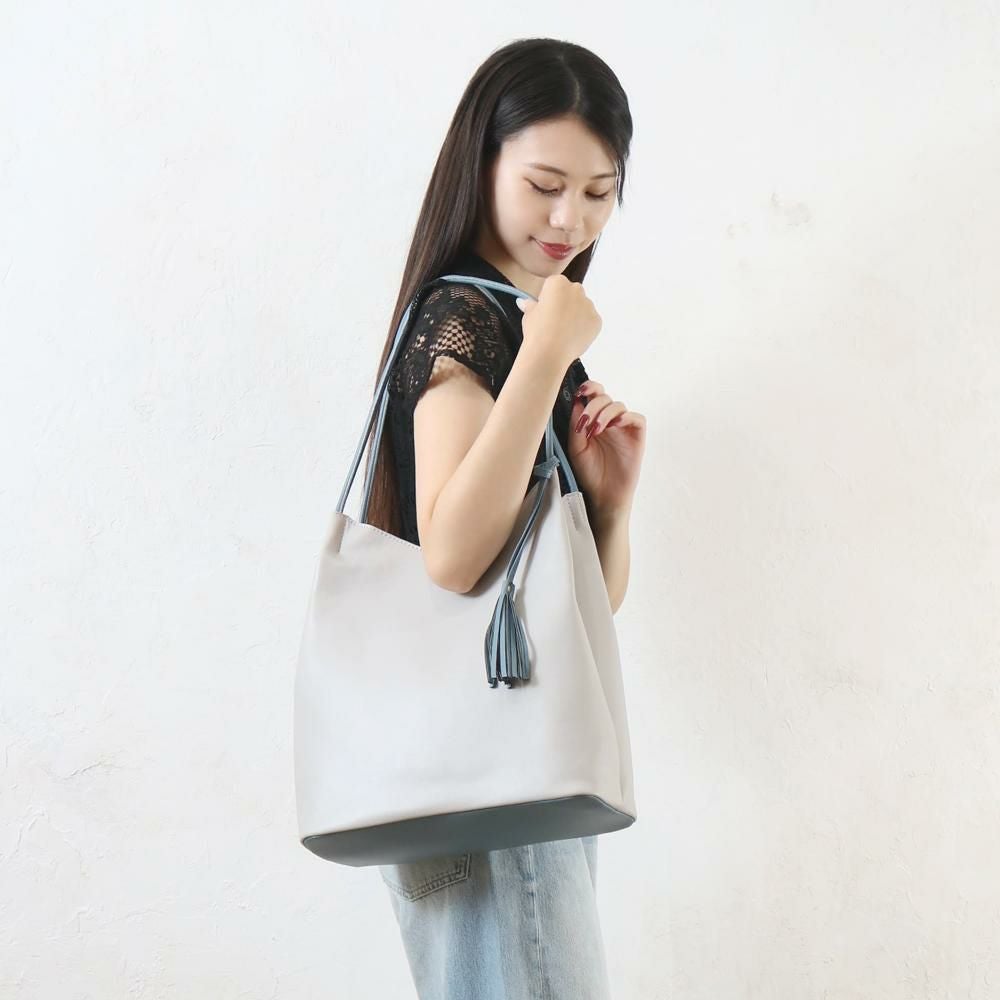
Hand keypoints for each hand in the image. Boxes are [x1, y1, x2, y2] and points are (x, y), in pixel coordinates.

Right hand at [515, 275, 601, 368]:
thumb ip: (530, 305)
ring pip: (583, 307)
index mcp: (558, 283)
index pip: (554, 285)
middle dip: (565, 304)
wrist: (550, 352)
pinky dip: (584, 328)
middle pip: (572, 293)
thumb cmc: (537, 330)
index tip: (544, 311)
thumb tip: (524, 302)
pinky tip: (572, 338)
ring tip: (563, 332)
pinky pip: (590, 321)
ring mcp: (589, 305)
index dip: (548, 298)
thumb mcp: (528, 315)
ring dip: (576, 315)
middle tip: (554, 322)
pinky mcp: (597, 321)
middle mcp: (577, 289)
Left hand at [566, 379, 645, 514]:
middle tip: (585, 423)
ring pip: (618, 405)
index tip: (580, 392)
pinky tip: (614, 425)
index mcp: (592, 420)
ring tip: (596, 430)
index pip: (593, 395)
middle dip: (593, 406)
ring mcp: (623, 428)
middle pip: (604, 397)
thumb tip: (577, 402)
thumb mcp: (576, 448)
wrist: (603, 495)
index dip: (588, 388)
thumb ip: (576, 425)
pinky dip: (626, 417)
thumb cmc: (589, 473)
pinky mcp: (637, 436)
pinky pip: (636, 418)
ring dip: (604, 413)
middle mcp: (608, 421)